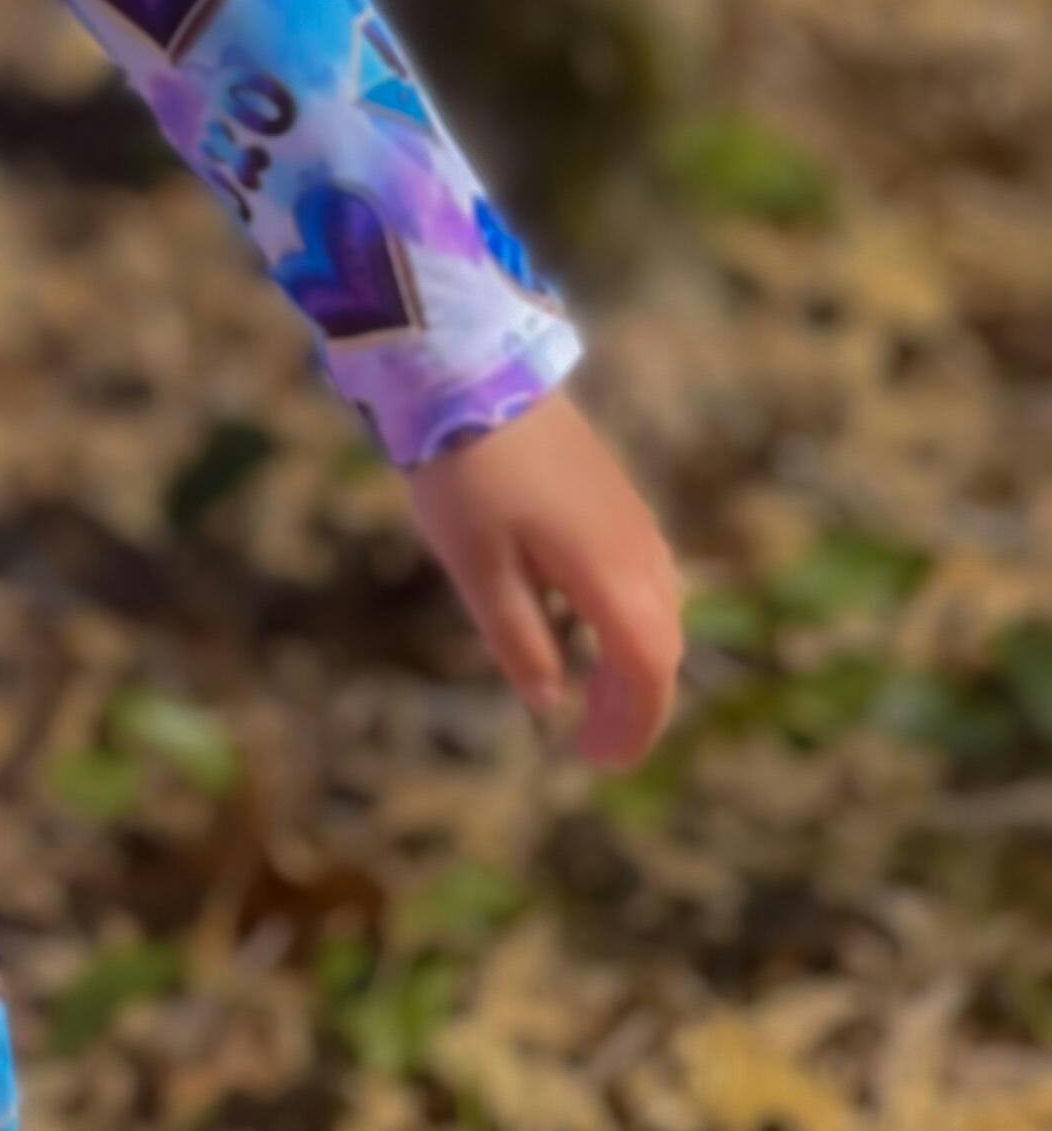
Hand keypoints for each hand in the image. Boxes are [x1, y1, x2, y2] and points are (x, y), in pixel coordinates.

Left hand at [406, 385, 686, 768]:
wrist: (474, 368)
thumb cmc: (469, 472)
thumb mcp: (477, 568)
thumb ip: (517, 638)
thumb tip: (549, 700)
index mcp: (613, 577)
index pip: (650, 670)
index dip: (635, 724)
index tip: (599, 762)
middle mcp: (640, 550)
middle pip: (660, 645)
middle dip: (635, 703)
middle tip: (594, 745)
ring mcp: (633, 518)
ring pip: (655, 609)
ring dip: (631, 660)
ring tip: (590, 696)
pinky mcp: (615, 495)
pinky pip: (641, 575)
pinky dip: (624, 617)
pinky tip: (579, 623)